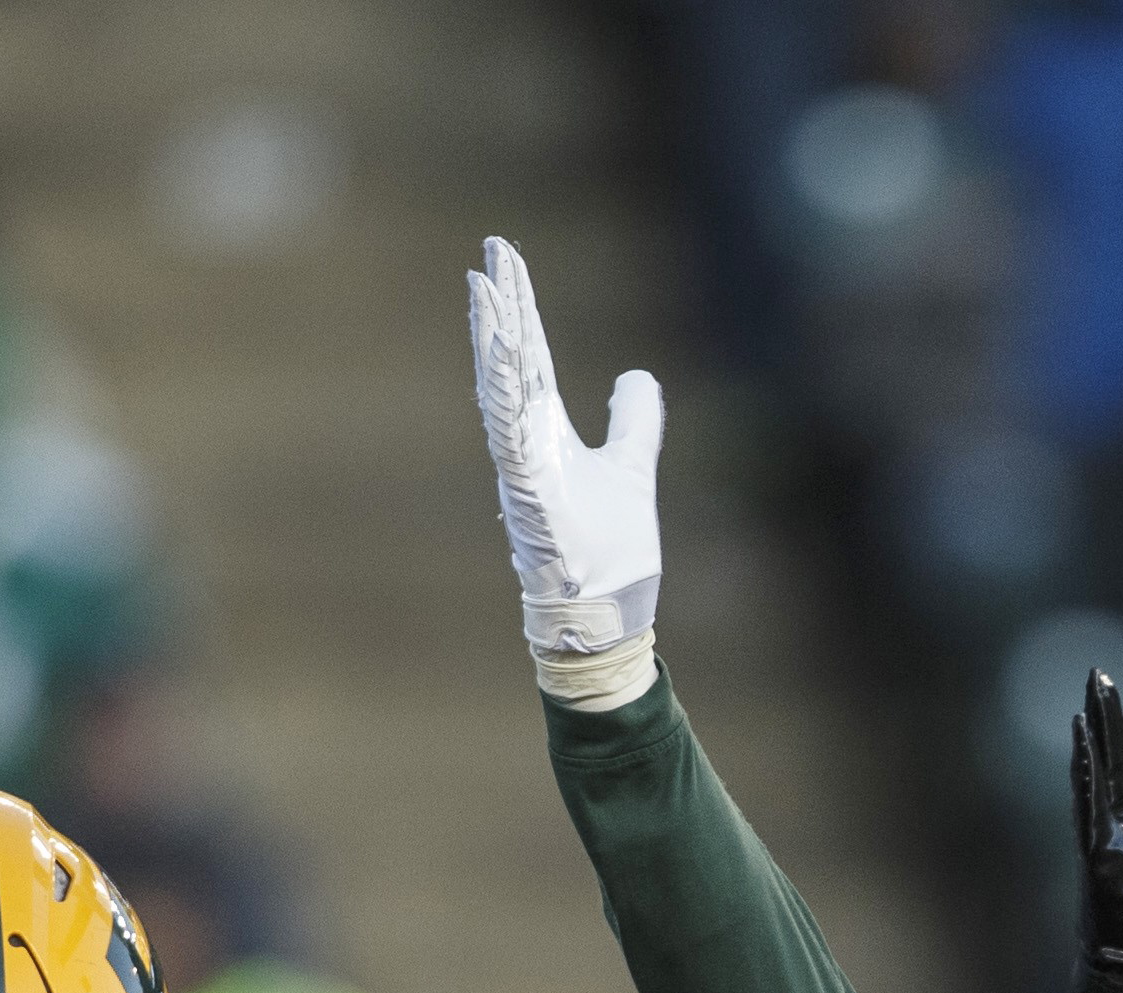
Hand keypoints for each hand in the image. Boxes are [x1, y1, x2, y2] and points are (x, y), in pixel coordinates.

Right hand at [467, 235, 662, 659]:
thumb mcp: (632, 470)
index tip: (504, 257)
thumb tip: (637, 375)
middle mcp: (527, 442)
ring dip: (494, 339)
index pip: (531, 353)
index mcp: (547, 432)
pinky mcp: (530, 495)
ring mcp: (524, 467)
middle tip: (491, 249)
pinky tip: (500, 357)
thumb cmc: (610, 551)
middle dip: (502, 305)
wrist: (607, 612)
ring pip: (502, 390)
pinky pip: (511, 437)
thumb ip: (634, 423)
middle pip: (512, 358)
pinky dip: (505, 397)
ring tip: (484, 288)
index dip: (520, 305)